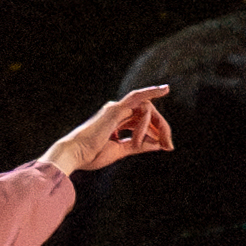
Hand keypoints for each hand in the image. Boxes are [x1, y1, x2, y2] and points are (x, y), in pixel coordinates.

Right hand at [42, 85, 171, 171]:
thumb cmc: (91, 155)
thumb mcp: (120, 150)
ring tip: (164, 141)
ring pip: (146, 108)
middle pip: (147, 113)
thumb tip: (158, 144)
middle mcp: (115, 112)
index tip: (166, 146)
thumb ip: (138, 146)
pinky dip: (151, 92)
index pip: (141, 121)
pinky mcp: (115, 109)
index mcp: (115, 122)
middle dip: (162, 128)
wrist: (75, 155)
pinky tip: (163, 89)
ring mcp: (115, 109)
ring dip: (158, 124)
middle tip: (169, 146)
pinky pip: (138, 97)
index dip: (156, 132)